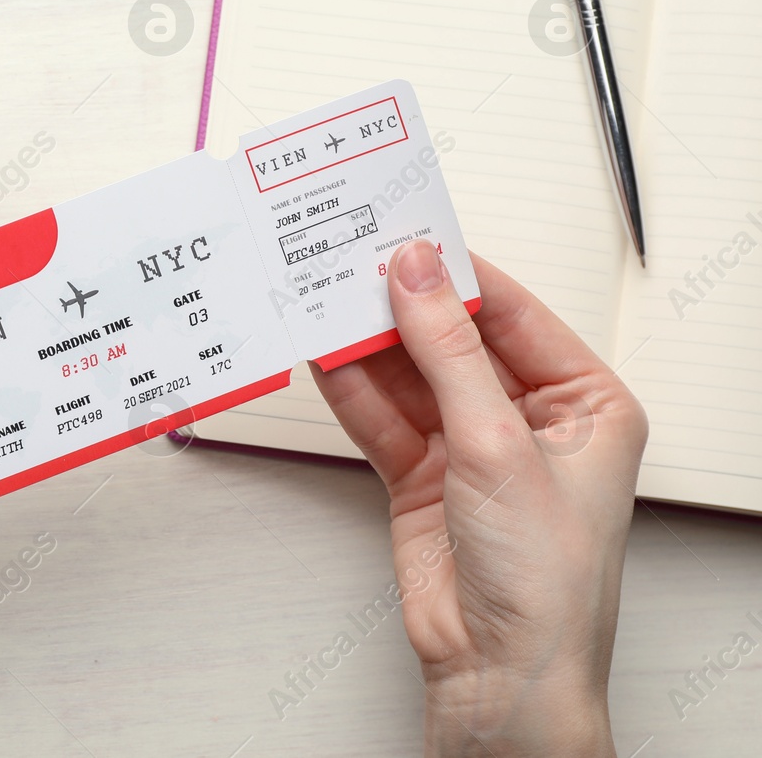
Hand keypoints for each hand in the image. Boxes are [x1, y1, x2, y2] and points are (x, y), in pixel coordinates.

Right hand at [312, 241, 646, 757]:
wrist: (499, 670)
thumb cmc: (546, 579)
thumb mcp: (498, 444)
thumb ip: (447, 352)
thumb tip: (416, 277)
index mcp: (585, 402)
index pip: (512, 315)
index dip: (457, 276)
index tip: (406, 240)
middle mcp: (529, 419)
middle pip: (453, 342)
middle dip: (403, 309)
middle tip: (353, 267)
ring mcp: (471, 447)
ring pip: (410, 376)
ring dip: (368, 346)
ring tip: (326, 305)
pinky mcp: (423, 474)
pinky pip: (382, 416)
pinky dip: (351, 390)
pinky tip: (325, 359)